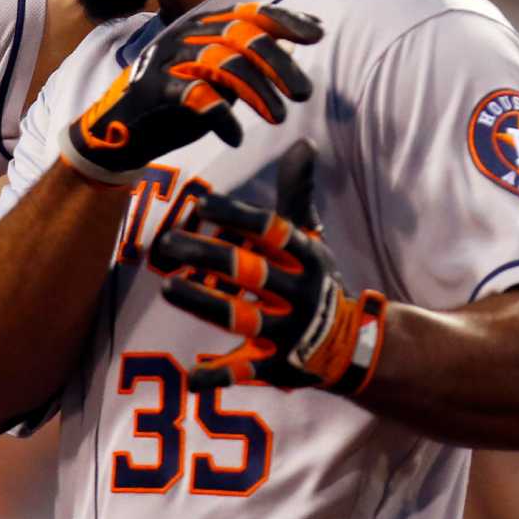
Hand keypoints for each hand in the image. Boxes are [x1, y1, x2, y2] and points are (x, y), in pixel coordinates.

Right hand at [63, 5, 320, 182]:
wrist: (116, 132)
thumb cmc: (173, 104)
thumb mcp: (214, 78)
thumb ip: (245, 62)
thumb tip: (290, 47)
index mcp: (201, 26)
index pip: (249, 13)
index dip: (285, 19)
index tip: (317, 33)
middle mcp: (184, 35)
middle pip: (242, 37)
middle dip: (278, 64)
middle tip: (304, 93)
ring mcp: (167, 60)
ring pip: (223, 63)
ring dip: (257, 92)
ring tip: (279, 117)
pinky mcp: (154, 89)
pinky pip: (196, 97)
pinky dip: (221, 118)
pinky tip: (237, 137)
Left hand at [150, 139, 386, 392]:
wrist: (352, 345)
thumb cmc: (315, 280)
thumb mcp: (311, 238)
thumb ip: (298, 193)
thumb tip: (304, 142)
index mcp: (305, 256)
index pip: (269, 230)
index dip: (235, 216)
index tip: (199, 204)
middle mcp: (299, 291)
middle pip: (248, 270)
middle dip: (206, 255)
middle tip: (167, 243)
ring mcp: (288, 329)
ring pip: (241, 315)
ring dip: (203, 301)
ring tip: (168, 287)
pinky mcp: (278, 365)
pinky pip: (245, 370)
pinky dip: (218, 375)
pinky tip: (189, 376)